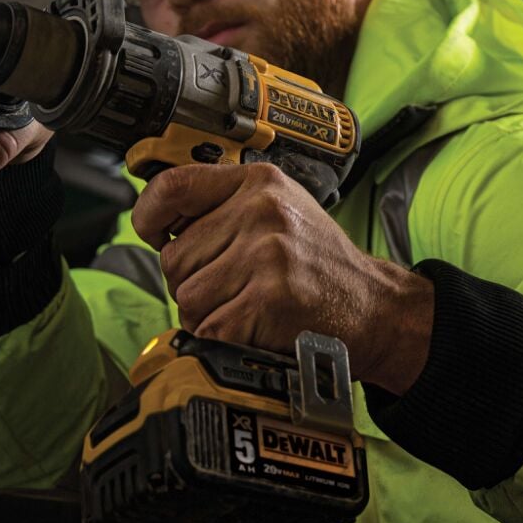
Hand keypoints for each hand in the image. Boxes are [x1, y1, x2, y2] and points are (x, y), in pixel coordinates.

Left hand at [132, 162, 434, 393]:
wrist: (373, 307)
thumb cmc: (319, 264)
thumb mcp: (281, 209)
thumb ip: (224, 205)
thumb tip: (156, 220)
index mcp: (259, 183)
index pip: (172, 187)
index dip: (149, 216)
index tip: (155, 234)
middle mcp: (262, 212)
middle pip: (174, 258)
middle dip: (192, 283)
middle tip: (234, 287)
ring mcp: (267, 255)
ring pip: (186, 299)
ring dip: (208, 316)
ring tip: (247, 307)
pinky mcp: (269, 300)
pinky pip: (209, 329)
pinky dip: (225, 339)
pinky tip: (256, 328)